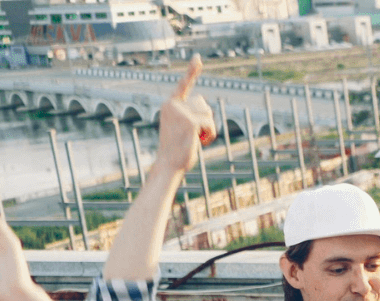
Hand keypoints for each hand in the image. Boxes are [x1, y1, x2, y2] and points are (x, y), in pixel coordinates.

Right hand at [154, 57, 216, 174]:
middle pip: (203, 103)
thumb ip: (189, 113)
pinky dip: (210, 136)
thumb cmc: (177, 148)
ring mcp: (181, 112)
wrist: (168, 165)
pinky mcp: (190, 122)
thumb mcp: (181, 126)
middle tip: (191, 134)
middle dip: (204, 119)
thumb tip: (202, 105)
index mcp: (170, 104)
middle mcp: (173, 105)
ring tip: (194, 139)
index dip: (192, 71)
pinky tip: (198, 143)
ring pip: (208, 114)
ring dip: (207, 129)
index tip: (198, 58)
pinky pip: (211, 125)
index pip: (184, 84)